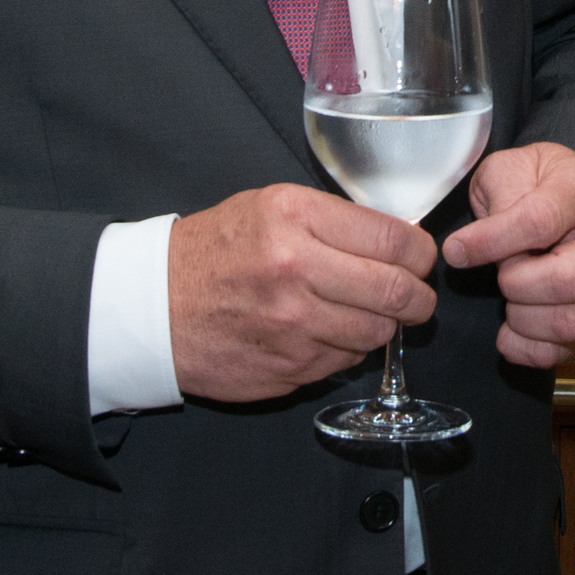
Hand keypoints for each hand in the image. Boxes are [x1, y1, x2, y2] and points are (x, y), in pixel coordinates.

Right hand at [170, 184, 436, 402]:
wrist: (154, 306)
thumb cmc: (214, 251)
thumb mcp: (269, 206)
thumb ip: (332, 220)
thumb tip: (396, 241)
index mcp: (294, 218)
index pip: (393, 240)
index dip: (420, 253)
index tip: (420, 258)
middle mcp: (296, 270)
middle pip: (397, 291)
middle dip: (419, 296)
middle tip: (416, 295)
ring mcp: (293, 325)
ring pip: (378, 332)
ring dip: (385, 325)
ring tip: (370, 313)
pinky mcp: (289, 367)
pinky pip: (346, 360)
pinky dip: (349, 348)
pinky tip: (329, 332)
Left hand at [441, 141, 574, 371]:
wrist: (561, 194)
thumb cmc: (531, 181)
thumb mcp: (508, 169)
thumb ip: (495, 200)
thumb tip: (465, 249)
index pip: (541, 221)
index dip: (494, 241)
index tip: (456, 251)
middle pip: (568, 279)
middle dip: (517, 284)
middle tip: (499, 275)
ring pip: (571, 321)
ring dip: (524, 319)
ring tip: (506, 302)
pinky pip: (568, 347)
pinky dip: (530, 349)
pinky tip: (509, 332)